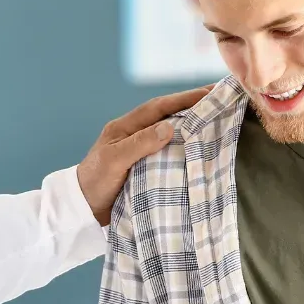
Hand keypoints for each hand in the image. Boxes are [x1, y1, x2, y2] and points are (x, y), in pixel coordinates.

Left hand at [77, 84, 214, 224]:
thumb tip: (169, 126)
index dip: (184, 98)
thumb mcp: (114, 161)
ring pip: (170, 131)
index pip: (159, 107)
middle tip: (220, 100)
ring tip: (217, 119)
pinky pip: (169, 150)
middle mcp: (134, 134)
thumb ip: (139, 143)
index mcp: (125, 127)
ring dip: (191, 124)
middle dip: (193, 106)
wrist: (83, 210)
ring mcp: (140, 150)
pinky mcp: (146, 166)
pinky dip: (185, 145)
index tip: (209, 92)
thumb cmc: (94, 183)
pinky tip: (200, 147)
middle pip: (167, 115)